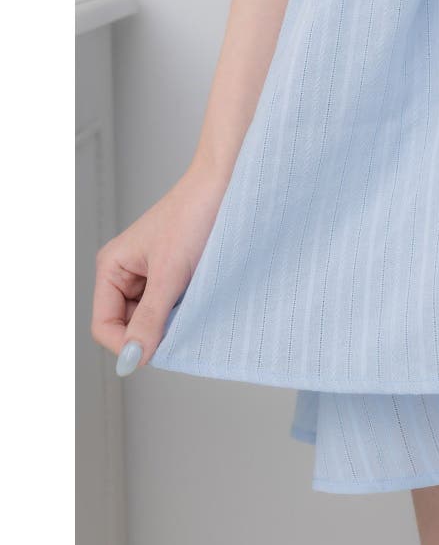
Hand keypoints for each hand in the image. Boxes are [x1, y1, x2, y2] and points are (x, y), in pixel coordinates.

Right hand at [91, 163, 228, 375]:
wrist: (227, 184)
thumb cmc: (194, 215)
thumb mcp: (170, 274)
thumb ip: (150, 319)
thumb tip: (131, 360)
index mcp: (111, 267)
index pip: (104, 325)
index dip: (126, 344)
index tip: (157, 351)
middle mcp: (127, 271)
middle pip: (129, 324)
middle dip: (153, 330)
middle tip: (184, 322)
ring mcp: (153, 271)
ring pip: (154, 316)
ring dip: (173, 318)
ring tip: (195, 301)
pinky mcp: (177, 270)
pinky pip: (173, 303)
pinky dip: (186, 307)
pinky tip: (203, 296)